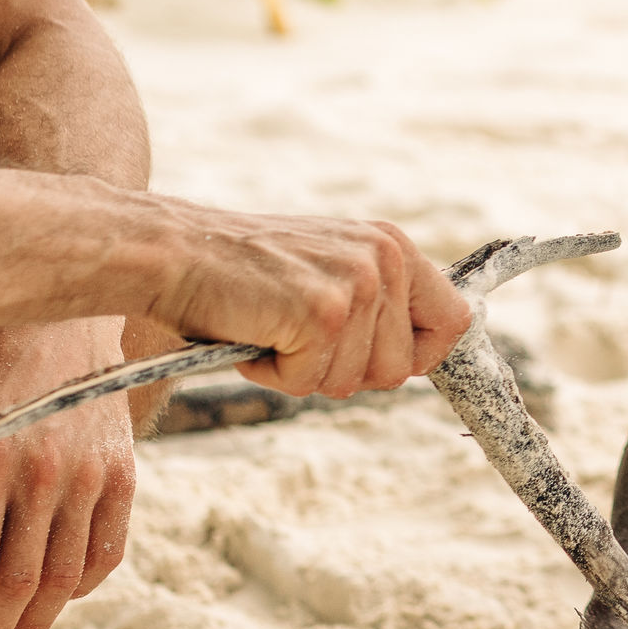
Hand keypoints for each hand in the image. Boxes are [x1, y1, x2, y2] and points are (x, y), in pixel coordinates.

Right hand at [156, 212, 470, 396]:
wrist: (173, 252)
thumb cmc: (242, 273)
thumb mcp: (327, 270)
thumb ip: (376, 302)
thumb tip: (417, 358)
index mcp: (392, 245)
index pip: (454, 320)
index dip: (422, 356)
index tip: (377, 361)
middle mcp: (385, 259)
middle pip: (402, 369)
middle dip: (346, 372)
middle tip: (297, 339)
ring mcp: (357, 285)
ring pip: (354, 382)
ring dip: (303, 373)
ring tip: (270, 328)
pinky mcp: (322, 314)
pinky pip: (309, 383)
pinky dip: (272, 374)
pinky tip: (252, 333)